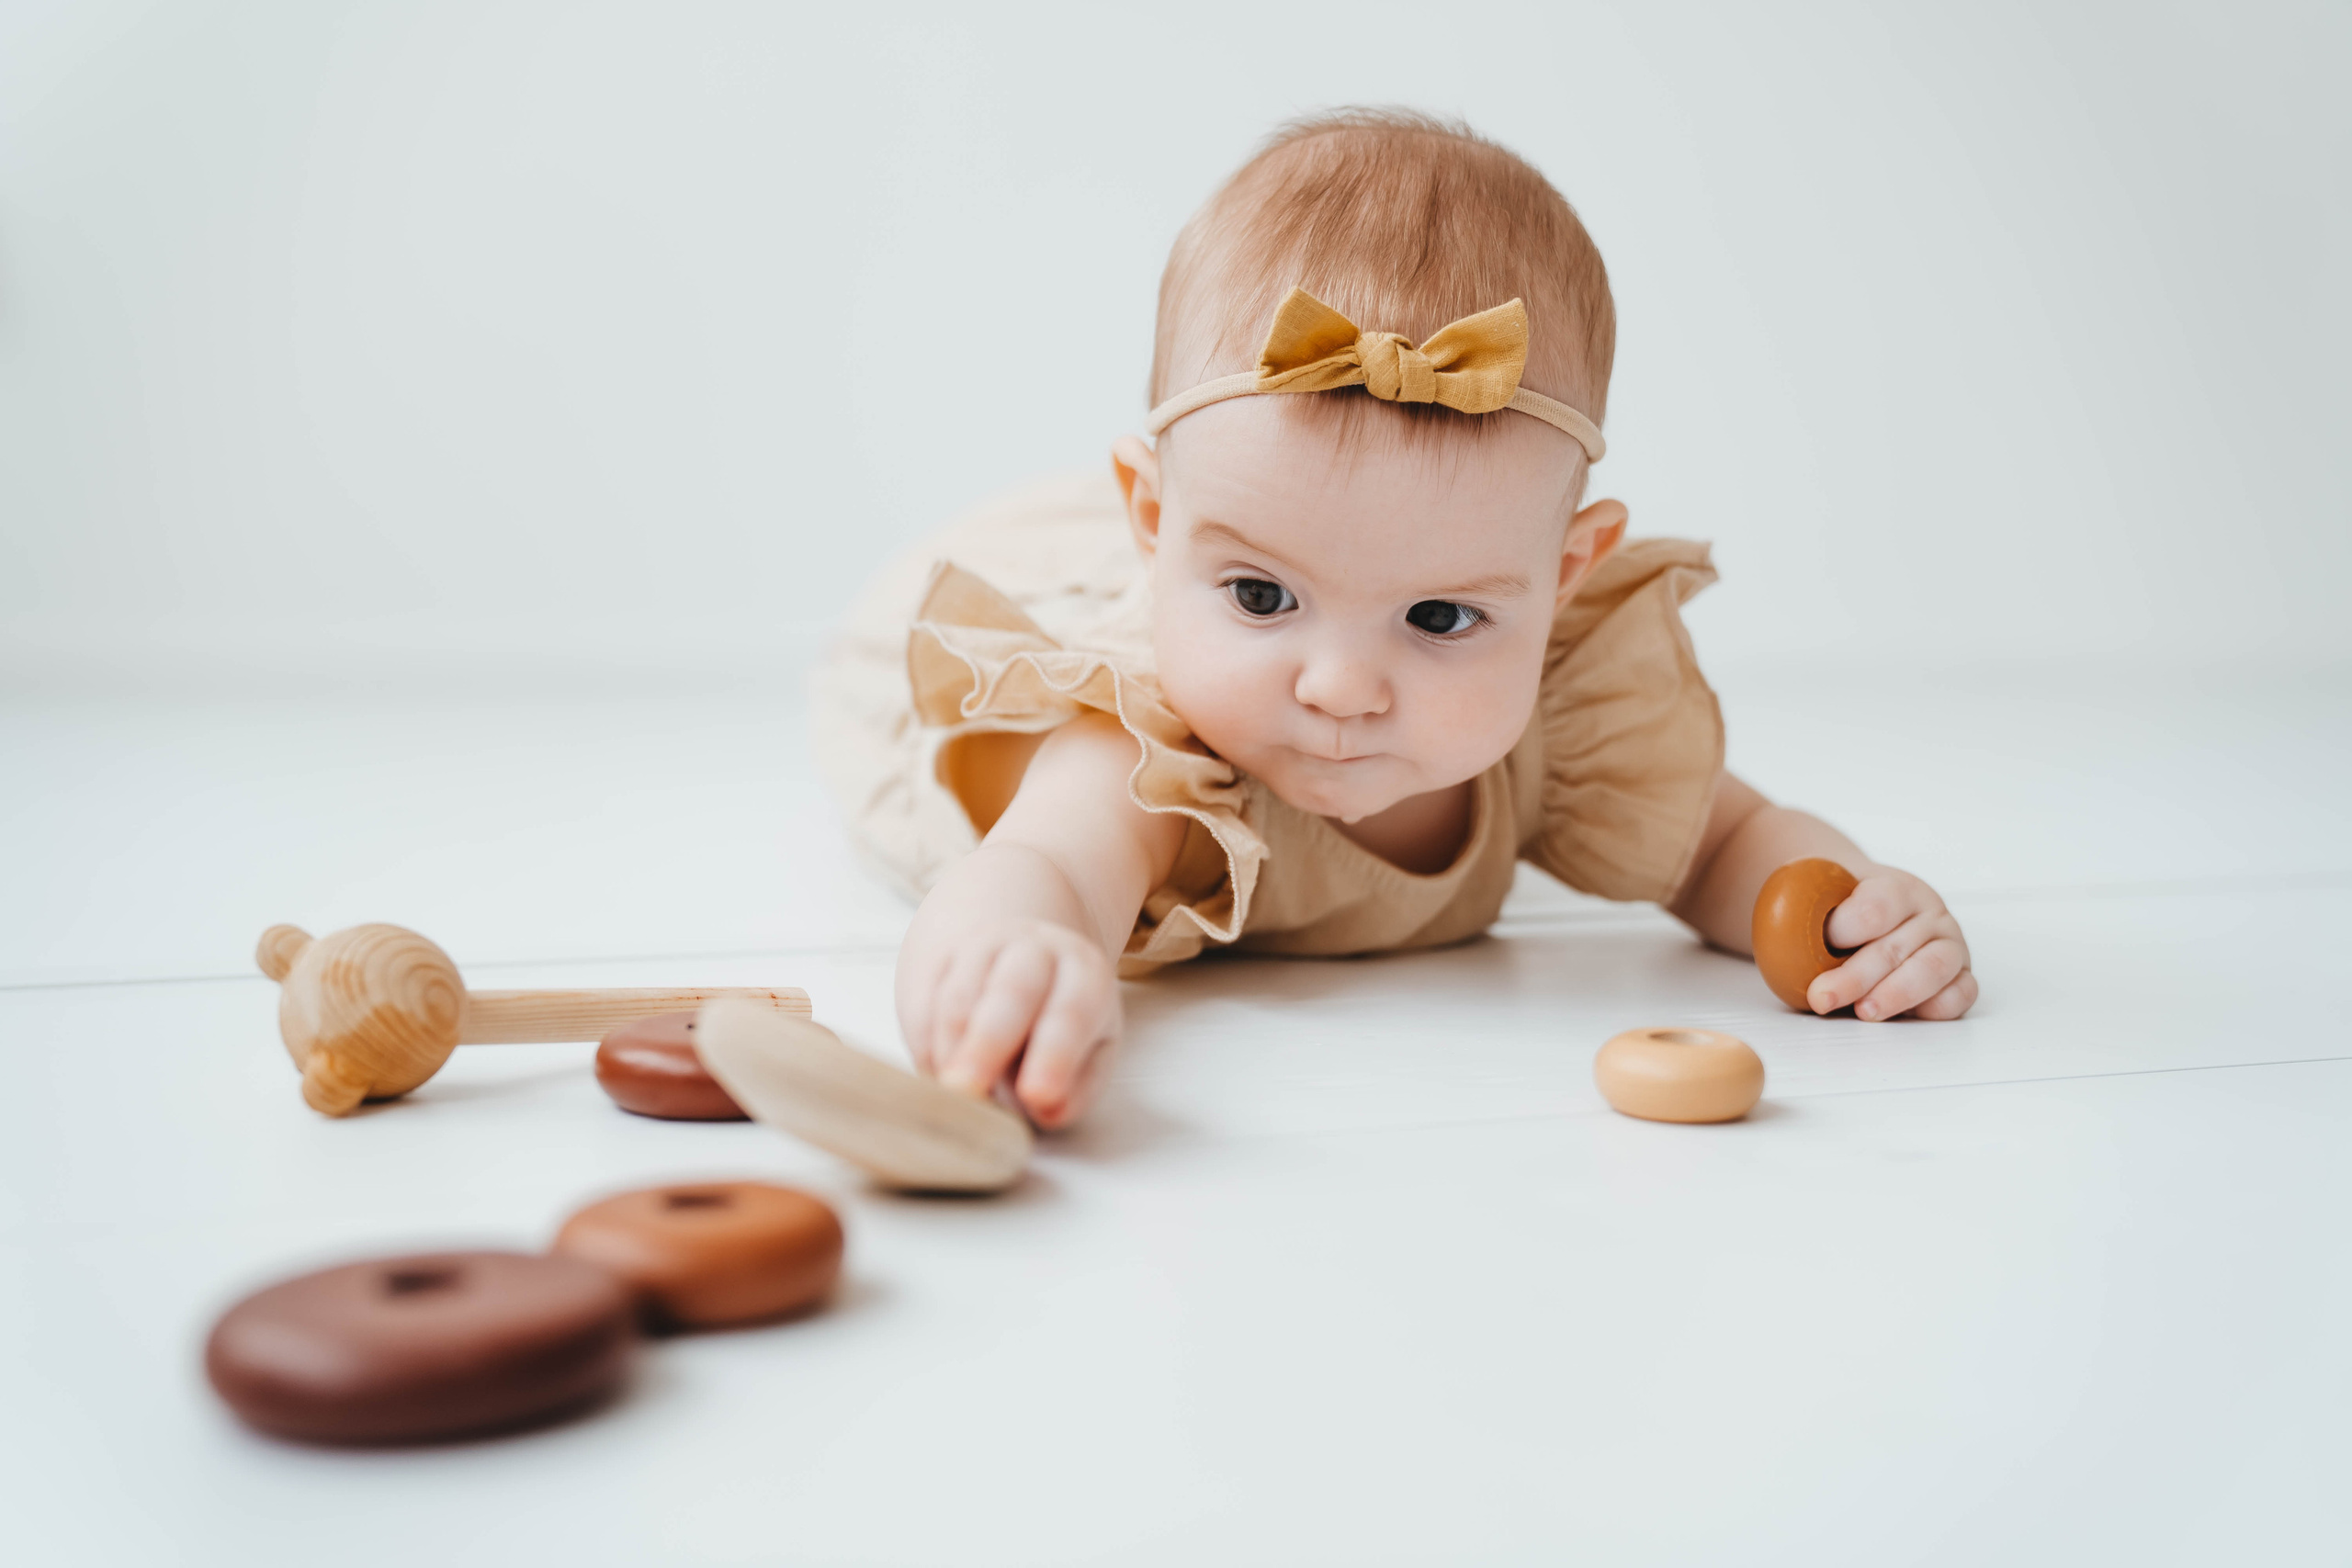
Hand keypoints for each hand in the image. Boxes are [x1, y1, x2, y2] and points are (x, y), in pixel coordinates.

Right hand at [900, 916, 1119, 1128]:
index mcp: (1083, 973)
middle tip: (969, 1090)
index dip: (1055, 1057)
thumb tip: (1049, 1110)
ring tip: (951, 1094)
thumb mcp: (1090, 1047)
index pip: (1072, 1013)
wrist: (1011, 937)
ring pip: (958, 998)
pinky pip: (923, 1003)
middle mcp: (1033, 952)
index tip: (1039, 1096)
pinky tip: (937, 1076)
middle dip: (987, 1045)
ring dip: (950, 1051)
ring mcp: (979, 950)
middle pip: (1010, 992)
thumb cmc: (1056, 1014)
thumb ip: (1077, 1085)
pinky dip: (926, 1046)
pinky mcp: (933, 961)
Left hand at [1808, 868, 1976, 1020]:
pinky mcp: (1960, 976)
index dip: (1846, 928)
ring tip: (1864, 1012)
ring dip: (1896, 995)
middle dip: (1856, 977)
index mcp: (1896, 887)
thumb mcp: (1819, 898)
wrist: (1862, 909)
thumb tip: (1781, 938)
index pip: (1876, 907)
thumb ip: (1802, 910)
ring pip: (1933, 970)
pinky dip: (1939, 1006)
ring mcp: (1949, 945)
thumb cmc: (1840, 910)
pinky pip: (1962, 993)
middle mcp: (1929, 914)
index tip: (1822, 943)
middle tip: (1821, 997)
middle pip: (1896, 947)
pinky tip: (1910, 1016)